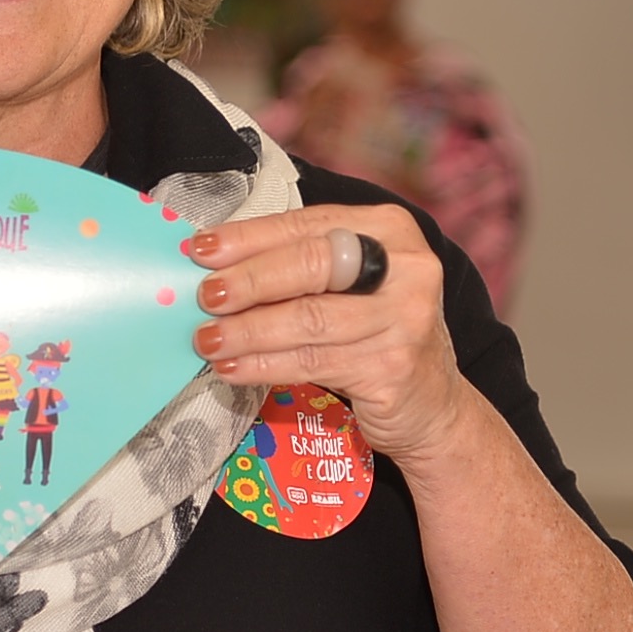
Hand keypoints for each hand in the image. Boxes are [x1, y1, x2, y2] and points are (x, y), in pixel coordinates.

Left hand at [185, 205, 471, 466]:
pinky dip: (264, 365)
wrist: (432, 406)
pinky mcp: (392, 368)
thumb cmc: (375, 334)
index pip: (307, 225)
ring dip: (247, 330)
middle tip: (204, 296)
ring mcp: (405, 319)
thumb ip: (299, 266)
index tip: (201, 249)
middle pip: (310, 266)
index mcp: (390, 230)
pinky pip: (311, 362)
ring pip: (307, 319)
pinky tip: (232, 368)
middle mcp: (406, 268)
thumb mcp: (351, 286)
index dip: (250, 237)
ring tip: (207, 339)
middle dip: (248, 280)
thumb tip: (216, 263)